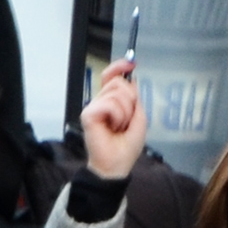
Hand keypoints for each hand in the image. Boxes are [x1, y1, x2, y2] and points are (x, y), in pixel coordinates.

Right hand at [81, 60, 145, 181]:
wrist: (116, 164)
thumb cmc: (126, 146)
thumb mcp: (139, 118)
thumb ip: (135, 98)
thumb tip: (131, 78)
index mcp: (111, 101)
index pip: (112, 77)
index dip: (120, 67)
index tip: (131, 63)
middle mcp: (101, 101)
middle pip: (119, 83)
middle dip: (130, 101)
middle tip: (125, 121)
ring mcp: (93, 107)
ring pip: (117, 93)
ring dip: (125, 112)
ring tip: (119, 126)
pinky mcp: (88, 114)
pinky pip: (110, 105)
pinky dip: (117, 116)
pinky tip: (112, 127)